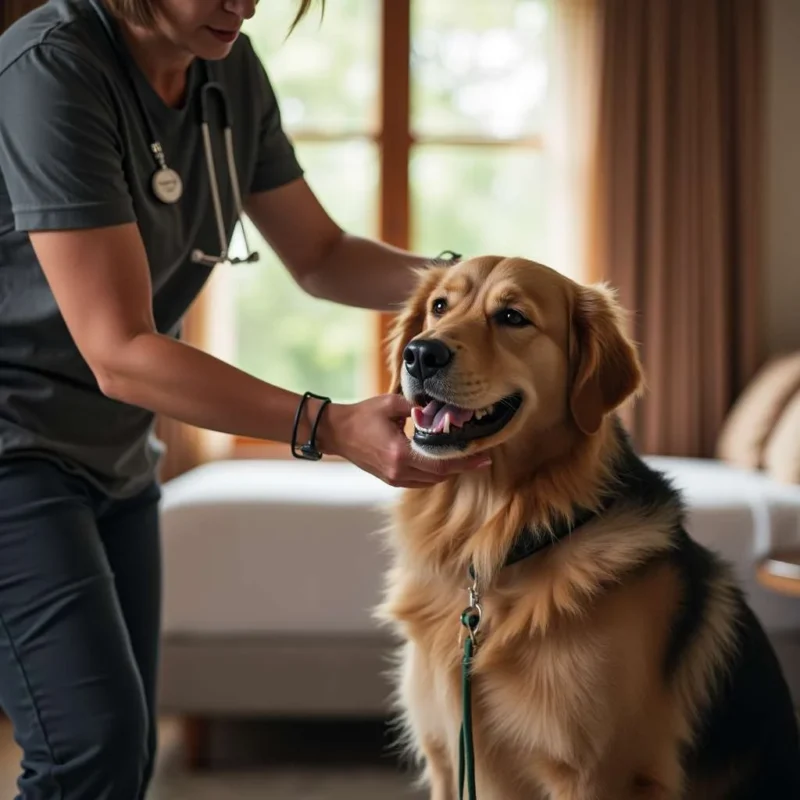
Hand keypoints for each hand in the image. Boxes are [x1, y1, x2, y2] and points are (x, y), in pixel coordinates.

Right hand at [318, 394, 490, 487]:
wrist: (337, 432)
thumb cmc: (362, 416)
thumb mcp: (391, 404)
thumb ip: (417, 407)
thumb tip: (440, 408)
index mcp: (399, 454)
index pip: (441, 464)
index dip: (465, 462)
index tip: (484, 458)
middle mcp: (398, 472)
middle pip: (440, 475)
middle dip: (460, 467)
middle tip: (480, 455)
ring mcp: (394, 479)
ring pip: (431, 480)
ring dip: (448, 470)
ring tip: (464, 457)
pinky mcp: (391, 479)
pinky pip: (420, 480)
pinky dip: (434, 472)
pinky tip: (442, 460)